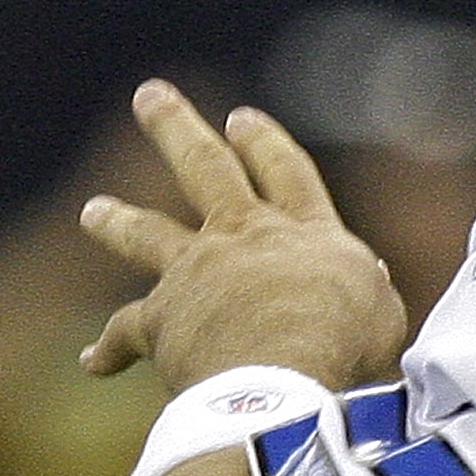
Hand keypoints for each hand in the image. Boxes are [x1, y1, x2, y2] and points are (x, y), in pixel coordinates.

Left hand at [80, 81, 408, 394]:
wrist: (283, 379)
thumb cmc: (346, 349)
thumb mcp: (381, 313)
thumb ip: (369, 291)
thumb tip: (369, 281)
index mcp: (307, 232)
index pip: (284, 173)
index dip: (264, 144)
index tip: (242, 119)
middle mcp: (243, 237)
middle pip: (204, 168)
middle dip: (175, 128)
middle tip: (151, 96)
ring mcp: (195, 272)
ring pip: (147, 233)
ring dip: (118, 219)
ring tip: (95, 210)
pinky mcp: (160, 317)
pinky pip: (127, 331)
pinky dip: (110, 349)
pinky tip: (94, 361)